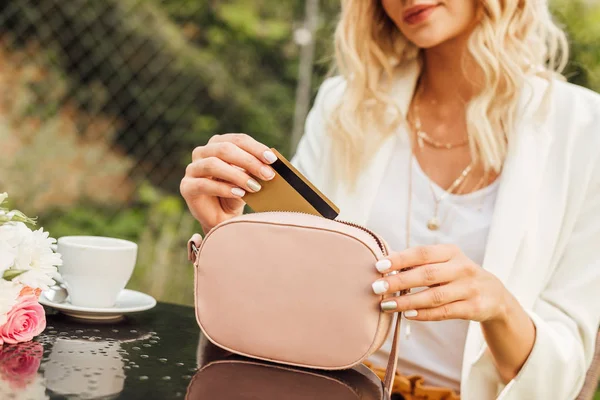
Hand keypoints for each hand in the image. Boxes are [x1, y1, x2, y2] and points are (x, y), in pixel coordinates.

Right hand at [180, 134, 277, 231]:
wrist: (222, 219)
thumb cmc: (237, 194)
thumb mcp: (249, 179)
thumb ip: (255, 170)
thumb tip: (269, 164)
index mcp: (218, 144)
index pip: (237, 140)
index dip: (255, 148)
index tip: (272, 159)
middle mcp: (202, 152)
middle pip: (225, 149)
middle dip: (249, 161)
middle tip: (267, 174)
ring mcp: (192, 169)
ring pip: (213, 164)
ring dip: (237, 175)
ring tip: (255, 186)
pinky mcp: (187, 187)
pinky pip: (204, 184)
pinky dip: (224, 188)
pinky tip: (240, 194)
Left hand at [371, 244, 510, 322]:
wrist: (494, 295)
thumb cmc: (456, 275)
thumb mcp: (444, 263)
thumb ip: (419, 264)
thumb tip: (385, 267)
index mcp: (451, 252)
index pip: (422, 253)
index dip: (400, 259)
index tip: (379, 266)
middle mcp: (462, 267)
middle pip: (426, 274)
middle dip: (399, 281)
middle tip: (376, 287)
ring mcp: (469, 288)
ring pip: (434, 296)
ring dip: (407, 301)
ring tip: (386, 305)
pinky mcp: (474, 308)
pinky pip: (444, 312)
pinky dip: (424, 314)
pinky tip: (407, 315)